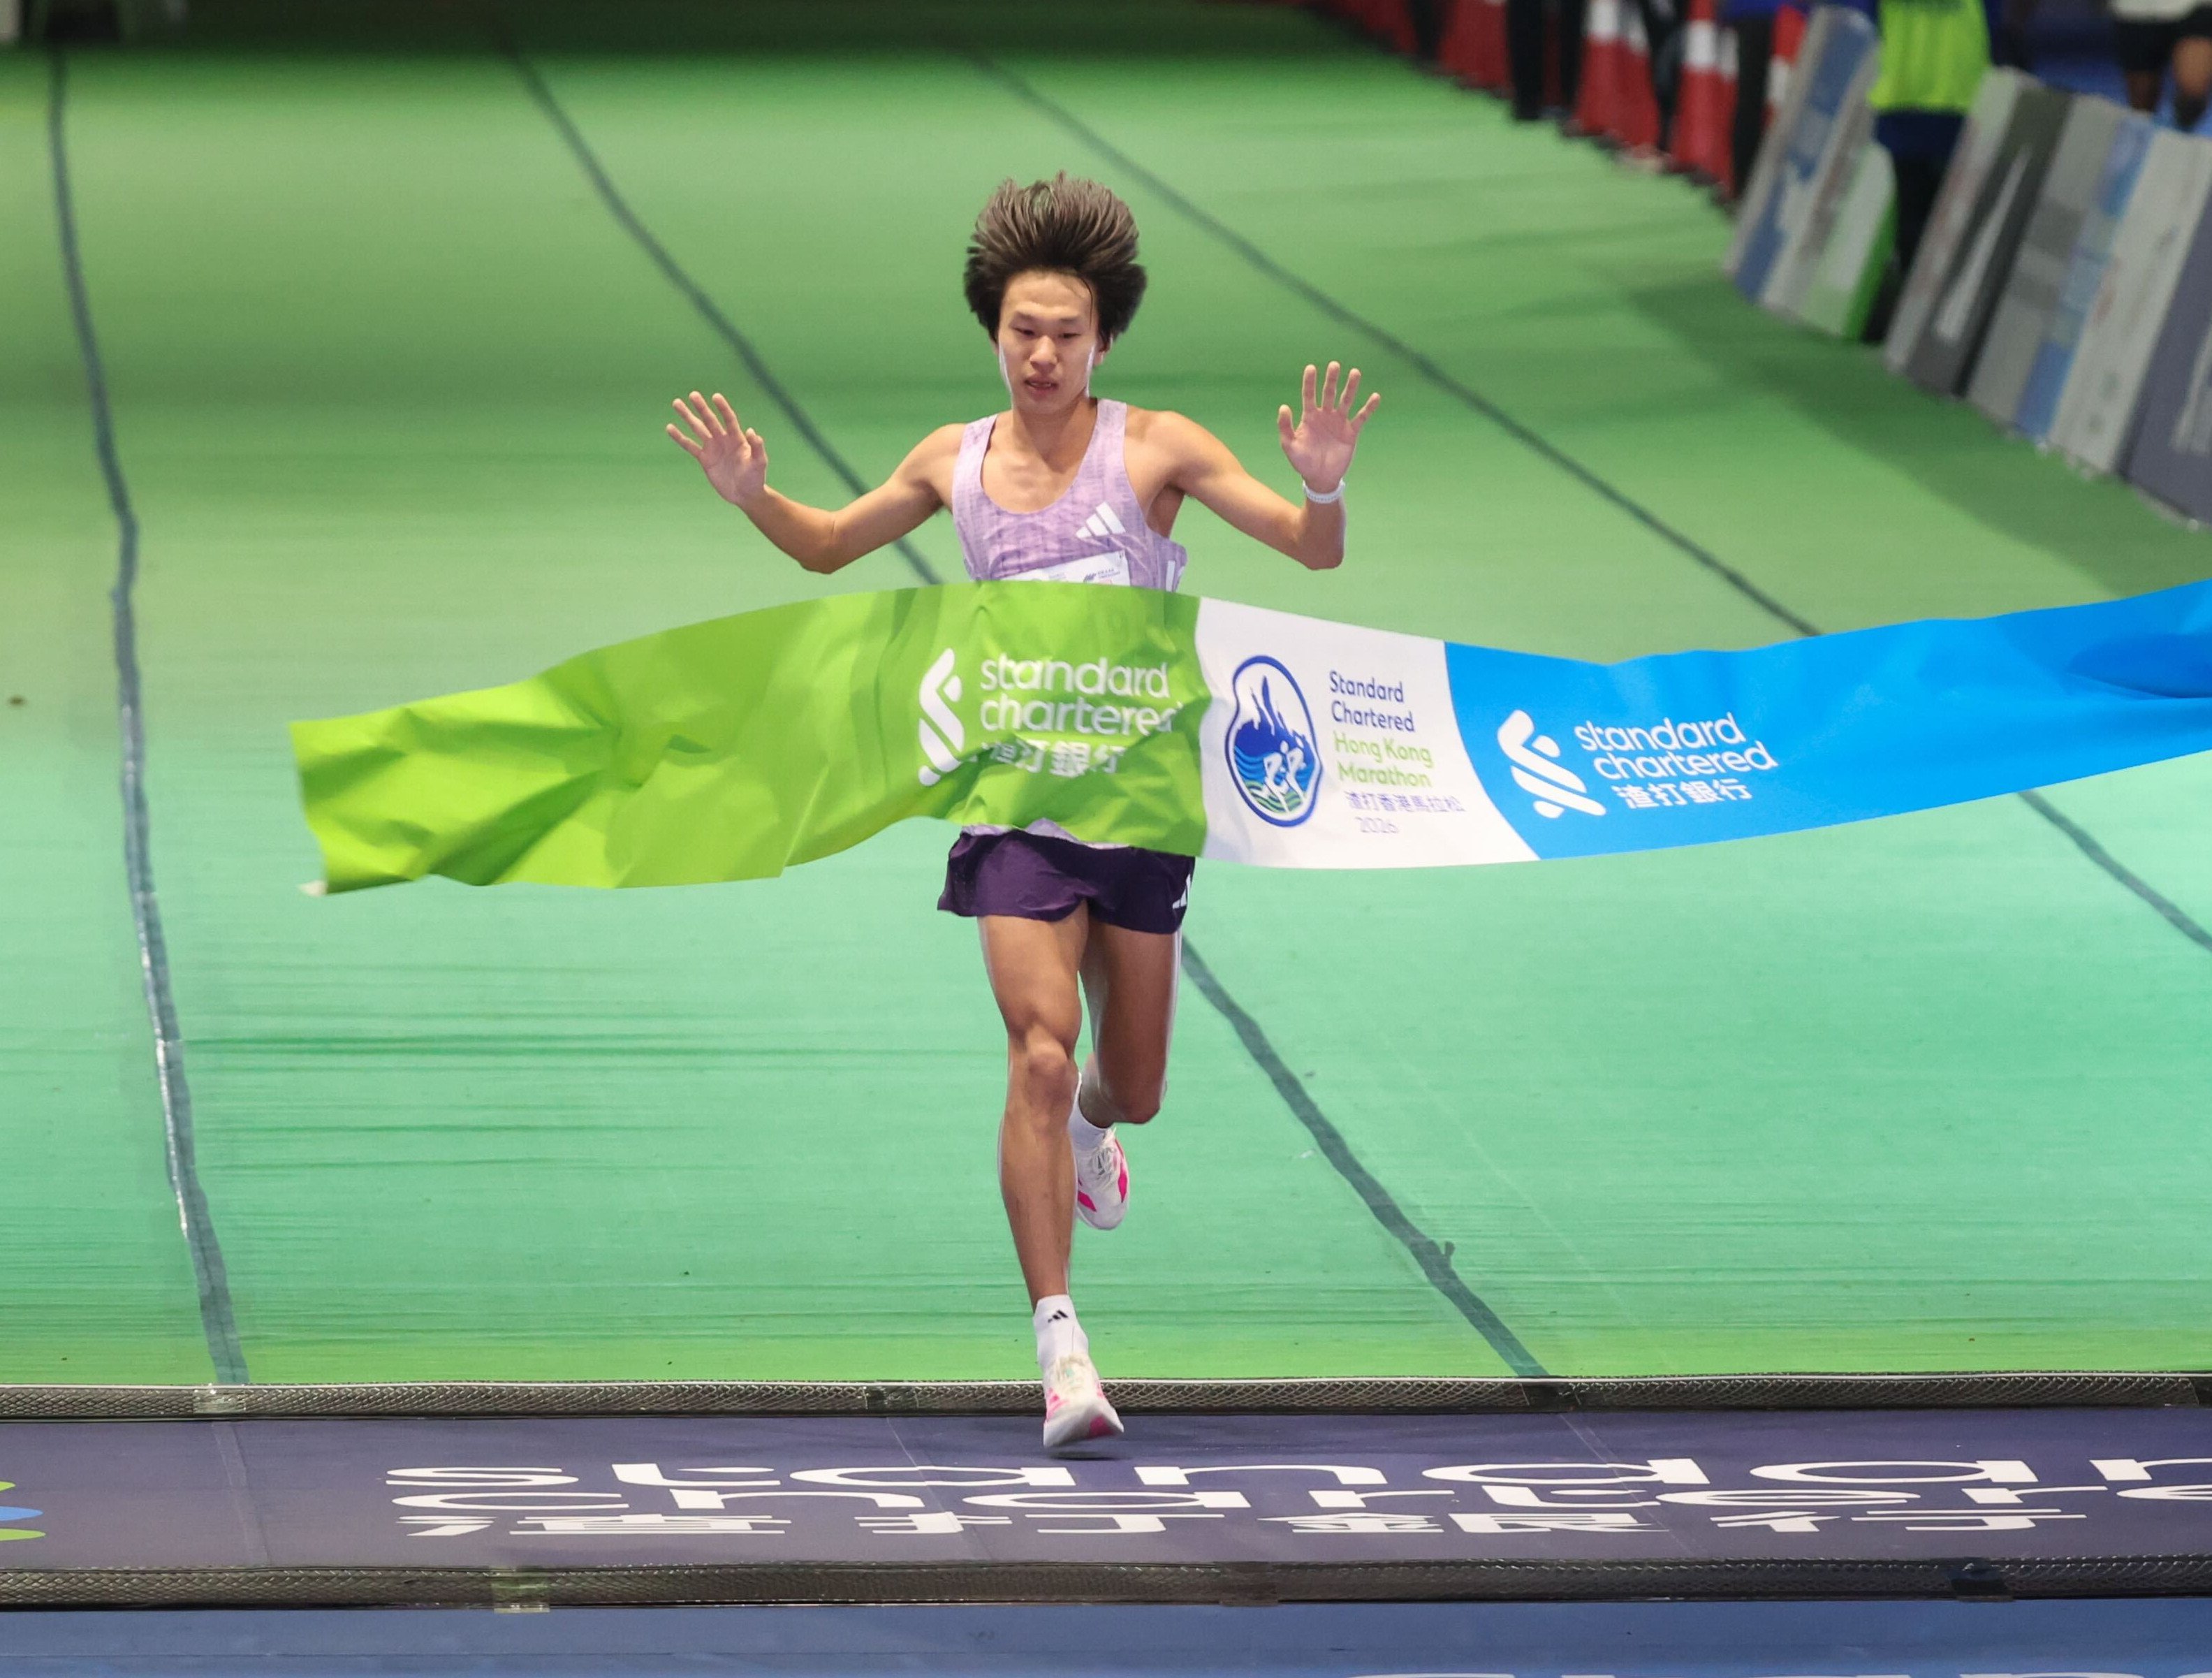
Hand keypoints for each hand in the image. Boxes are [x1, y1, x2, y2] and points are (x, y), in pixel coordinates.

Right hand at [667, 391, 767, 506]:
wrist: (745, 494)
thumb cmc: (756, 478)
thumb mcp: (759, 463)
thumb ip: (757, 448)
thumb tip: (751, 431)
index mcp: (737, 438)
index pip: (729, 419)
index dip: (723, 408)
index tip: (715, 396)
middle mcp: (724, 440)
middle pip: (710, 420)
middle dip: (701, 408)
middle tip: (693, 394)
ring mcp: (713, 448)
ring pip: (698, 429)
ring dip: (687, 417)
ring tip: (676, 403)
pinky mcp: (705, 459)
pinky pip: (690, 446)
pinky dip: (680, 437)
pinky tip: (670, 428)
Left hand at [1277, 362, 1378, 494]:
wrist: (1320, 478)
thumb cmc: (1302, 463)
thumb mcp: (1289, 446)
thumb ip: (1285, 427)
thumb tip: (1284, 406)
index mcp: (1309, 417)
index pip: (1309, 395)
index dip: (1310, 382)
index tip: (1311, 367)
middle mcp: (1325, 416)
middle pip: (1329, 393)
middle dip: (1331, 380)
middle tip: (1334, 365)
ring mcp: (1339, 423)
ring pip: (1346, 400)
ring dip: (1350, 387)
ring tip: (1355, 372)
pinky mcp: (1351, 432)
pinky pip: (1361, 417)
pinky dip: (1369, 407)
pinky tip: (1375, 396)